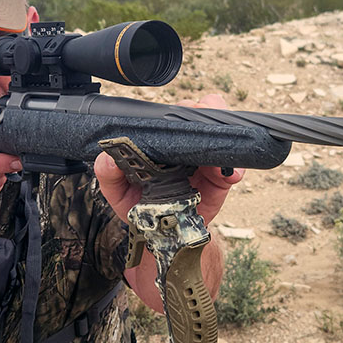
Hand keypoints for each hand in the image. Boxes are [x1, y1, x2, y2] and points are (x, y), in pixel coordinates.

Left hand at [95, 94, 244, 223]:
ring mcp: (205, 159)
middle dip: (203, 112)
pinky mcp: (221, 178)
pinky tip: (229, 174)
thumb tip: (109, 158)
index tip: (178, 113)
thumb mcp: (117, 190)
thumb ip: (108, 173)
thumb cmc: (139, 206)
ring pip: (221, 134)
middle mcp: (185, 144)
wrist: (162, 233)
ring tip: (215, 152)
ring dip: (222, 136)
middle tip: (200, 128)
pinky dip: (234, 169)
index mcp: (161, 140)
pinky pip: (233, 168)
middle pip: (199, 114)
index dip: (177, 108)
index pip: (170, 115)